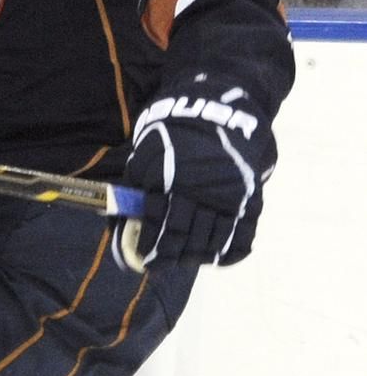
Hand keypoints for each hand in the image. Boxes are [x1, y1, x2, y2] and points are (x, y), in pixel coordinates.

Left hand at [114, 78, 276, 270]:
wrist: (217, 110)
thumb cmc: (173, 130)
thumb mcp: (147, 150)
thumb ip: (138, 184)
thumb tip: (125, 218)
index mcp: (172, 178)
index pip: (159, 223)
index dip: (151, 244)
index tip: (145, 259)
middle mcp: (201, 193)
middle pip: (184, 237)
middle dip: (170, 255)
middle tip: (161, 264)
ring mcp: (229, 199)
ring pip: (211, 243)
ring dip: (195, 256)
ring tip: (184, 260)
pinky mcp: (250, 201)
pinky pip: (242, 239)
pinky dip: (228, 253)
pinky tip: (215, 257)